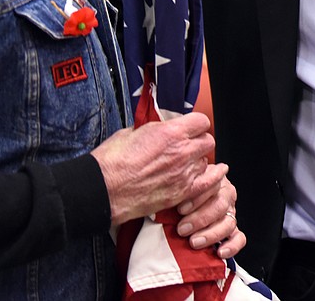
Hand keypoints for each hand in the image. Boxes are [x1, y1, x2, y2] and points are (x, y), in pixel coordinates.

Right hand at [91, 112, 216, 225]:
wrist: (102, 189)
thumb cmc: (111, 161)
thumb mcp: (132, 132)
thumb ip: (155, 129)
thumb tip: (161, 128)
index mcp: (170, 132)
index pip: (200, 121)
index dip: (195, 124)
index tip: (190, 128)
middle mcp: (181, 152)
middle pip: (207, 141)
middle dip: (198, 142)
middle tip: (187, 146)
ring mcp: (183, 174)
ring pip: (206, 161)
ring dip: (198, 161)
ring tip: (185, 165)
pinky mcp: (181, 193)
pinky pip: (209, 184)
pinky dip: (211, 179)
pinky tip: (212, 175)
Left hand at [177, 174, 245, 257]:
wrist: (186, 204)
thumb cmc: (182, 195)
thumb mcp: (180, 188)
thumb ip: (178, 190)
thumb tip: (168, 196)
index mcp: (215, 180)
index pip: (212, 186)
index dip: (197, 199)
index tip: (180, 209)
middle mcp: (225, 196)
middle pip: (220, 205)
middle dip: (200, 219)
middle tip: (182, 229)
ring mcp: (230, 213)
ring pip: (229, 223)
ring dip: (211, 234)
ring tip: (194, 242)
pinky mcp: (233, 231)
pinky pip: (239, 238)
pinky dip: (232, 246)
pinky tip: (220, 252)